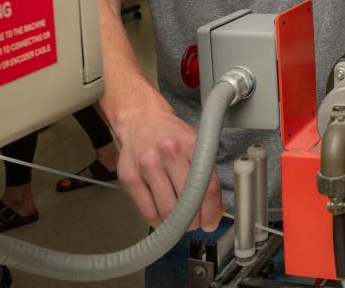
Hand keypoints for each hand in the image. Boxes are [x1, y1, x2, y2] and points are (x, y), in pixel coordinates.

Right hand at [115, 107, 222, 231]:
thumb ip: (206, 171)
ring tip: (180, 222)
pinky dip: (158, 221)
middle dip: (194, 220)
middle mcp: (169, 154)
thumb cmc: (172, 136)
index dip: (212, 211)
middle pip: (187, 201)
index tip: (211, 221)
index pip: (207, 186)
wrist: (142, 120)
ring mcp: (148, 166)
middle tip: (196, 223)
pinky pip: (147, 211)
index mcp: (191, 145)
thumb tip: (214, 207)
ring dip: (176, 224)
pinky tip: (163, 219)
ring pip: (167, 209)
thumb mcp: (197, 143)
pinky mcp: (130, 178)